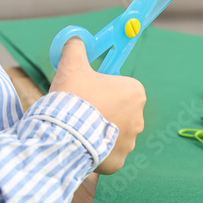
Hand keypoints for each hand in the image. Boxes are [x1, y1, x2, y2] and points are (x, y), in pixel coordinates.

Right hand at [49, 37, 145, 174]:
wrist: (63, 134)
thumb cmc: (73, 96)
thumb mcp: (72, 64)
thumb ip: (76, 48)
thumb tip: (75, 40)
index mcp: (135, 93)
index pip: (121, 87)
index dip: (102, 87)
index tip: (88, 89)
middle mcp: (138, 119)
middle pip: (117, 111)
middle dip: (101, 110)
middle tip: (80, 109)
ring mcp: (129, 143)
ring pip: (111, 133)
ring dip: (98, 131)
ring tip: (78, 128)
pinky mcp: (118, 162)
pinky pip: (106, 154)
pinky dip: (95, 151)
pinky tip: (81, 144)